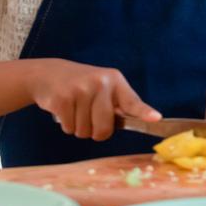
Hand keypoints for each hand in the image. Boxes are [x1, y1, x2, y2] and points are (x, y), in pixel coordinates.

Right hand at [26, 58, 159, 140]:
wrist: (49, 74)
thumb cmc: (83, 86)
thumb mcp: (103, 87)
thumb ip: (118, 104)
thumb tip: (143, 121)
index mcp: (115, 80)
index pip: (132, 101)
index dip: (144, 112)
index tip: (156, 118)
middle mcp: (100, 83)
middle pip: (104, 128)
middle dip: (96, 131)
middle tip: (89, 117)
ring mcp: (81, 90)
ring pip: (85, 131)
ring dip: (79, 127)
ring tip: (75, 109)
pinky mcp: (62, 99)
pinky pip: (69, 129)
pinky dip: (67, 125)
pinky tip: (65, 110)